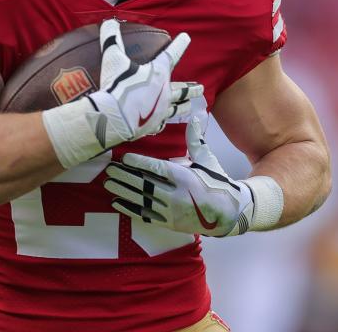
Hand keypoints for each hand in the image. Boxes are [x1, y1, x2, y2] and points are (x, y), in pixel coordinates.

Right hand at [87, 18, 197, 143]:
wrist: (113, 118)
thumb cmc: (116, 86)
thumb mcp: (112, 58)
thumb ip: (111, 39)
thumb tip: (108, 22)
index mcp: (158, 73)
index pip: (172, 54)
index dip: (180, 44)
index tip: (187, 38)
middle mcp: (164, 92)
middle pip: (182, 89)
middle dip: (192, 88)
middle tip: (200, 88)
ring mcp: (160, 111)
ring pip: (176, 108)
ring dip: (183, 106)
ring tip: (189, 106)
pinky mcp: (152, 126)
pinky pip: (161, 124)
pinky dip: (163, 122)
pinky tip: (163, 123)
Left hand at [105, 117, 276, 235]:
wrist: (228, 214)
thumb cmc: (217, 182)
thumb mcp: (207, 160)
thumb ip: (196, 139)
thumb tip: (196, 114)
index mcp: (186, 177)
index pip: (157, 169)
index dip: (139, 163)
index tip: (124, 158)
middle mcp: (176, 196)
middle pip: (145, 184)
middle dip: (125, 177)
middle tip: (109, 170)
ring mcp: (171, 212)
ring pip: (142, 200)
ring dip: (124, 191)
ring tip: (109, 183)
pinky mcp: (169, 224)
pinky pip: (145, 216)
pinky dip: (130, 209)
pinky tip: (117, 202)